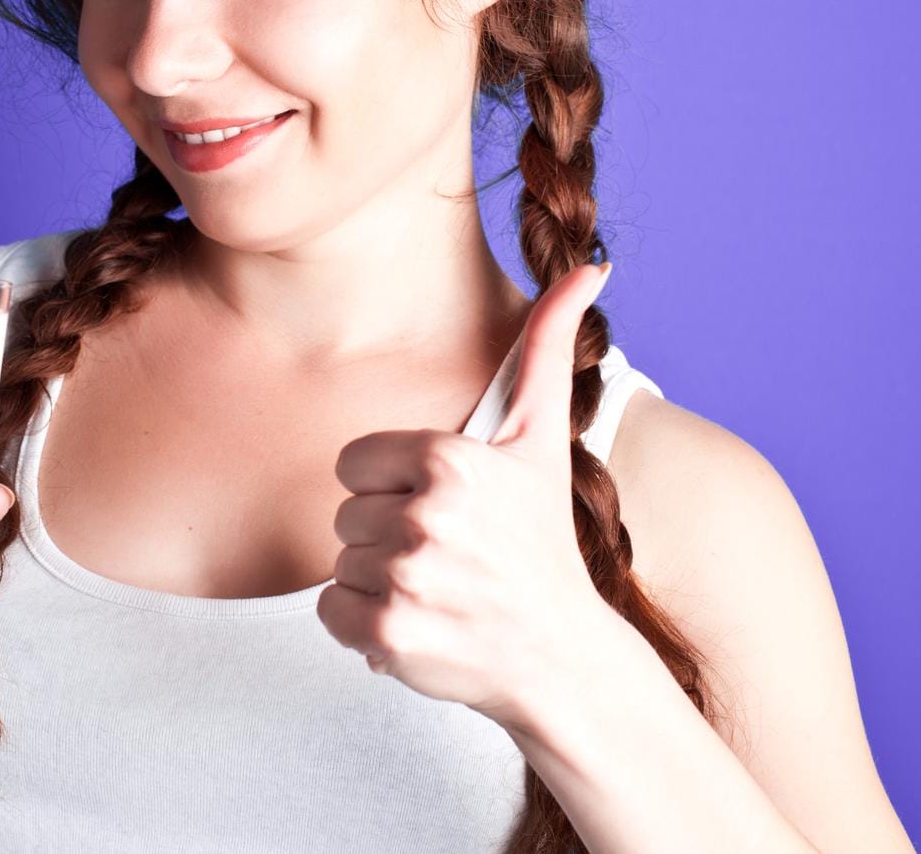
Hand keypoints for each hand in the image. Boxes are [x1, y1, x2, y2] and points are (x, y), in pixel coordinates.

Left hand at [314, 261, 618, 723]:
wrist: (560, 654)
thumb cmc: (540, 541)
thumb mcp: (542, 438)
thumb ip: (547, 345)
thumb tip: (591, 265)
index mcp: (450, 460)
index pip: (354, 462)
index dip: (390, 485)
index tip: (440, 507)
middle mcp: (426, 516)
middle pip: (345, 513)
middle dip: (385, 533)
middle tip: (445, 553)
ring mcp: (406, 577)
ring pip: (338, 562)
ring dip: (375, 579)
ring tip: (436, 587)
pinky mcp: (389, 631)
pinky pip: (329, 612)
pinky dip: (361, 625)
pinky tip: (416, 621)